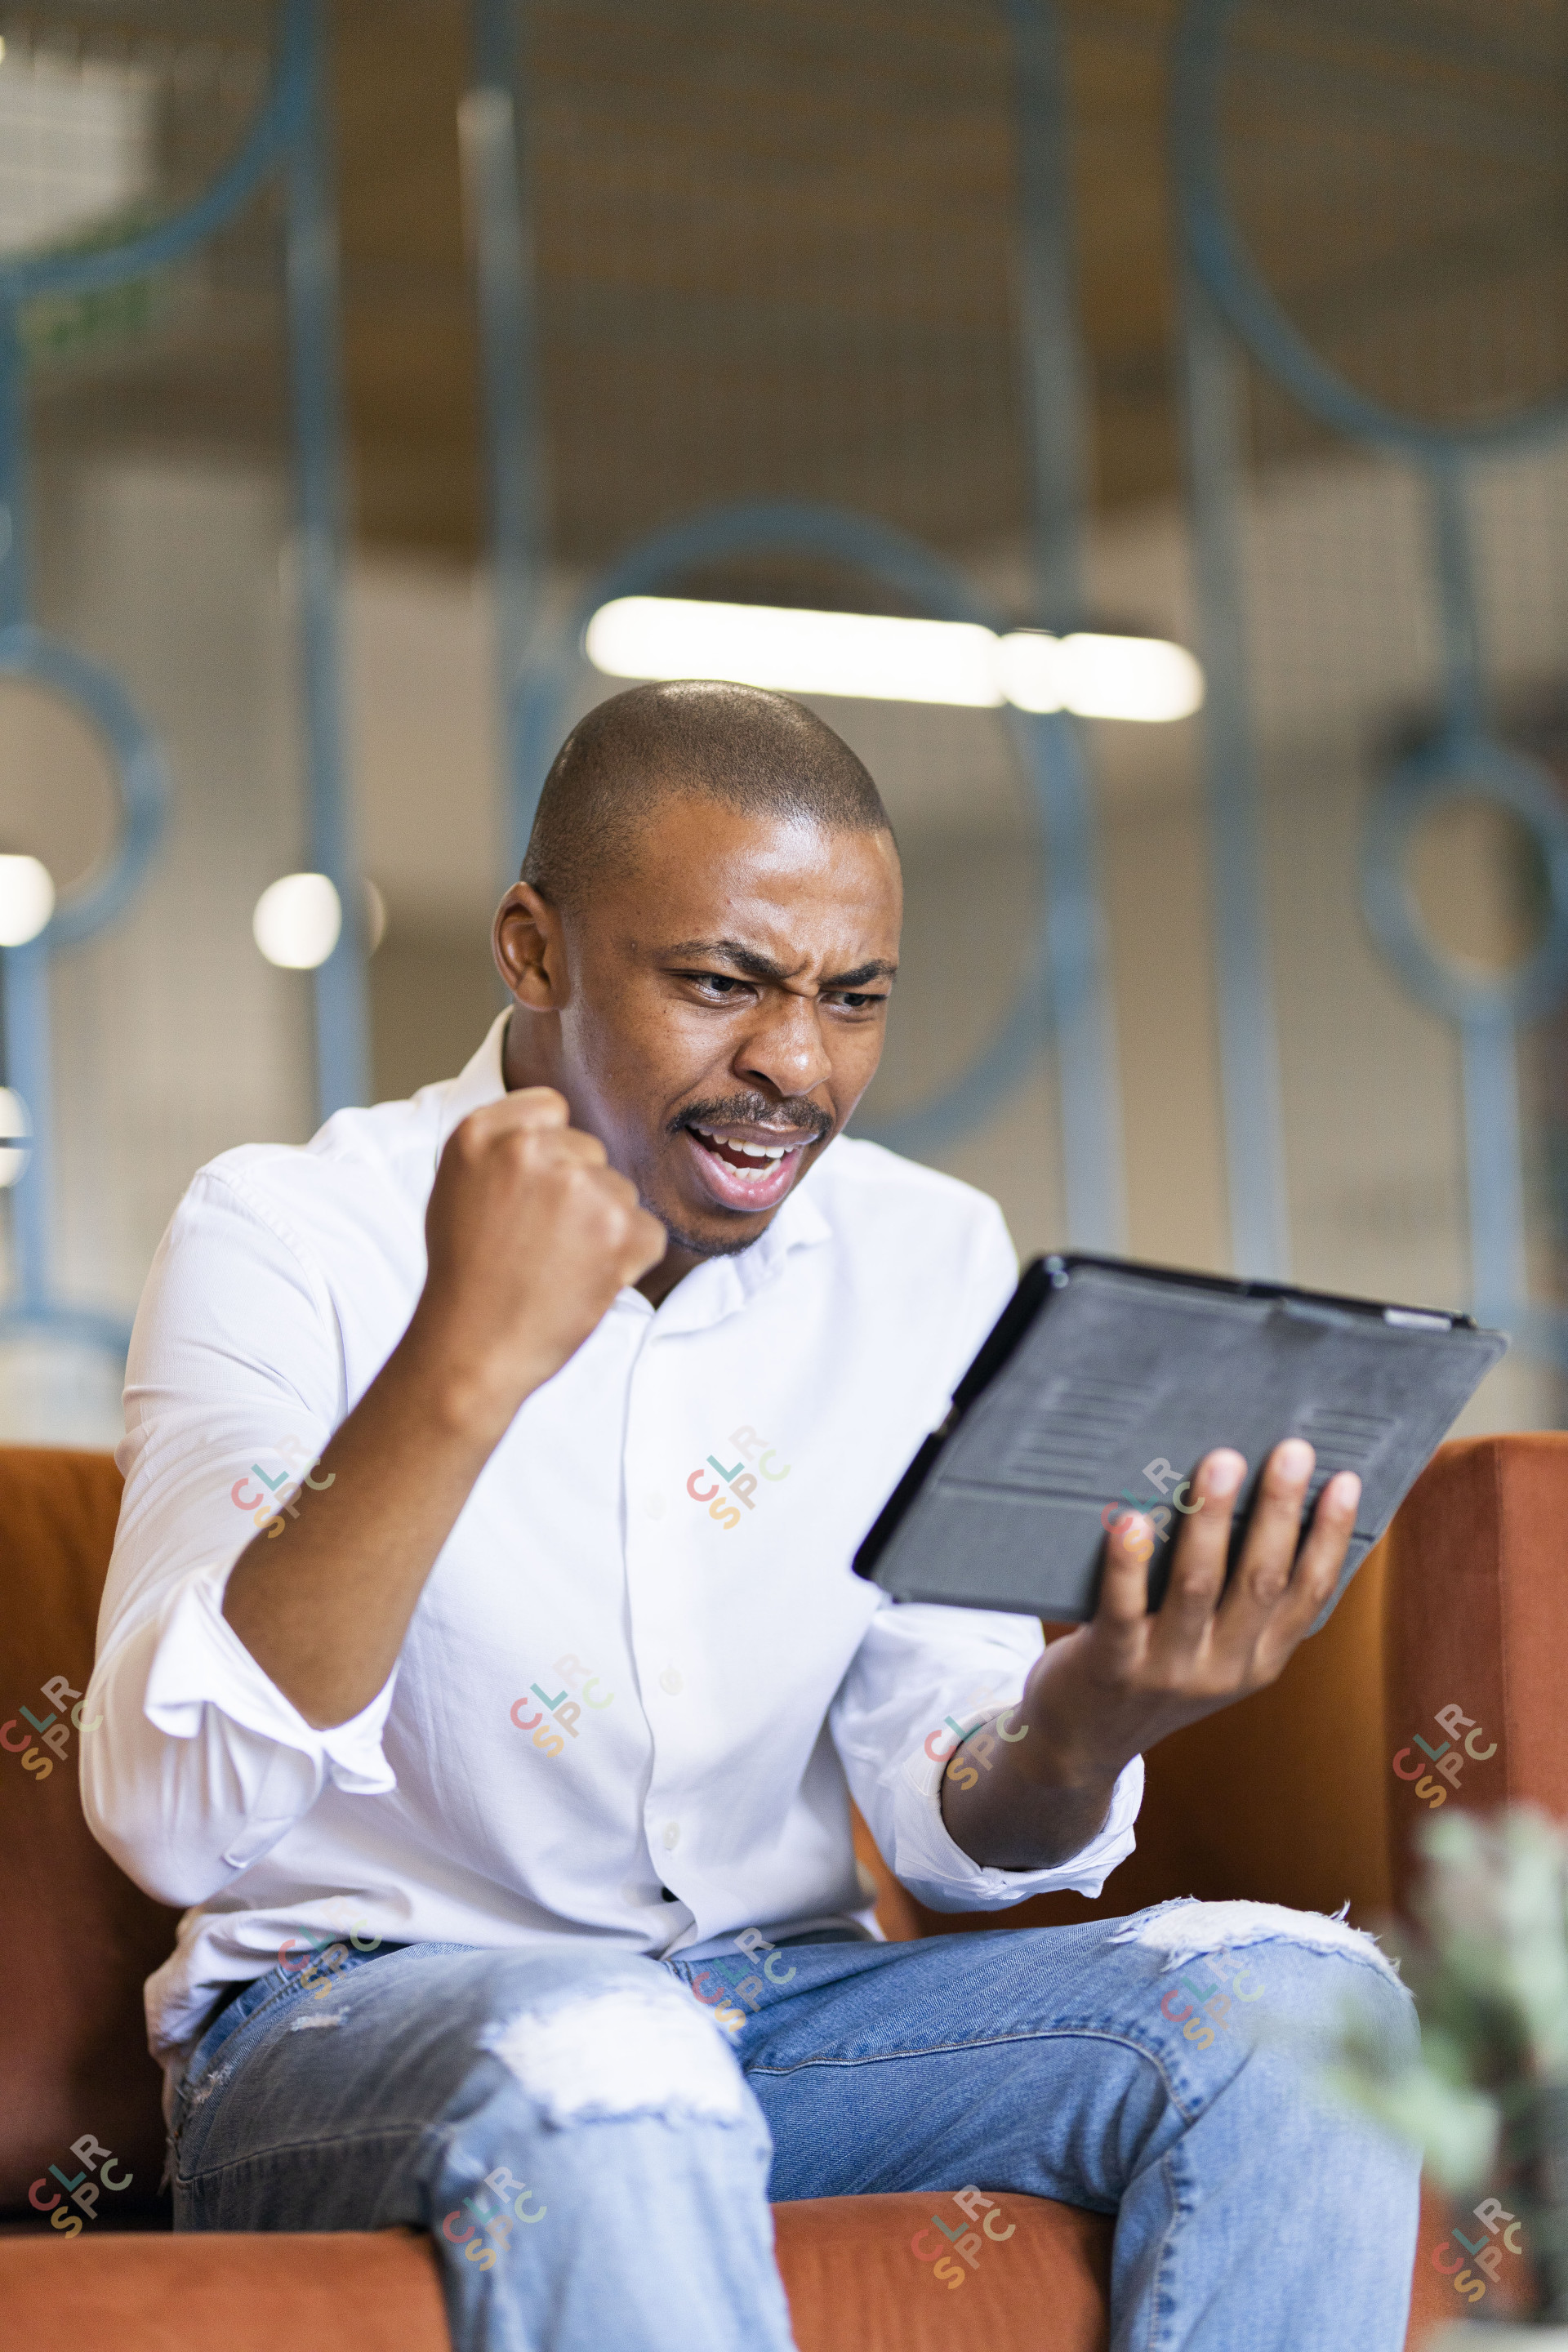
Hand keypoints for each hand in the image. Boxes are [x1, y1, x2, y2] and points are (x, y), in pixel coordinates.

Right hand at [409, 1089, 665, 1435]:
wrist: (473, 1347)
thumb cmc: (466, 1275)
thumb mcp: (458, 1186)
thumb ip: (503, 1145)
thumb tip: (556, 1124)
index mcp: (483, 1133)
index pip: (551, 1108)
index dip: (551, 1153)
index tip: (532, 1192)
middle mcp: (531, 1148)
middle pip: (590, 1153)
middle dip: (579, 1193)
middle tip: (540, 1242)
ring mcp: (578, 1185)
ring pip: (621, 1192)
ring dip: (604, 1229)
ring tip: (557, 1266)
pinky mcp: (619, 1227)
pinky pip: (648, 1232)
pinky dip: (629, 1261)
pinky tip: (585, 1282)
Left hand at [1023, 1439, 1361, 1786]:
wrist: (1081, 1743)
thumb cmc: (1153, 1670)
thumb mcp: (1215, 1648)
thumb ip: (1240, 1595)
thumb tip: (1265, 1497)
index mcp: (1261, 1659)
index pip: (1309, 1592)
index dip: (1331, 1537)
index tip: (1344, 1479)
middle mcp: (1224, 1668)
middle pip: (1261, 1580)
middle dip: (1279, 1511)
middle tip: (1292, 1449)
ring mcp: (1168, 1671)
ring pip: (1197, 1587)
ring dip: (1211, 1521)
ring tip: (1221, 1462)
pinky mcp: (1111, 1668)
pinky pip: (1122, 1611)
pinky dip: (1128, 1565)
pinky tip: (1132, 1520)